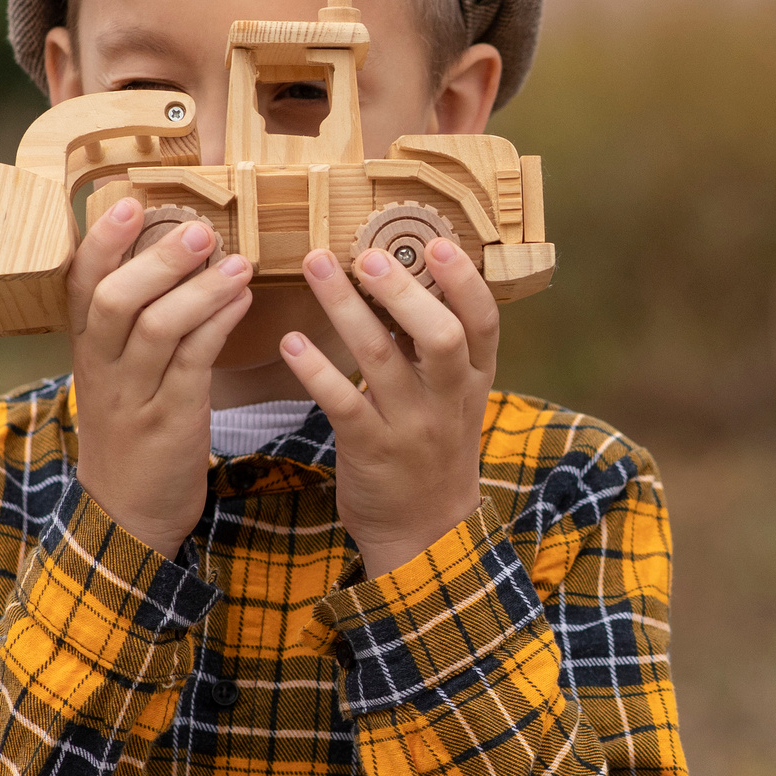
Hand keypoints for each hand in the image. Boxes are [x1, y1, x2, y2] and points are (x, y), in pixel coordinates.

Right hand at [68, 199, 257, 559]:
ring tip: (238, 261)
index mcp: (86, 350)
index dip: (100, 242)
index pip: (79, 285)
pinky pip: (194, 364)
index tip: (129, 202)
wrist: (127, 512)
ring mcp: (134, 396)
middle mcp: (103, 368)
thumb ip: (130, 323)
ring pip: (158, 330)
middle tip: (199, 229)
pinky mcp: (171, 421)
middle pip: (115, 301)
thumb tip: (164, 254)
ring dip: (201, 290)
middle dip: (157, 260)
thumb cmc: (131, 430)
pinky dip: (219, 326)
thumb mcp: (115, 374)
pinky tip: (243, 301)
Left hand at [279, 239, 497, 576]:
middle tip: (367, 253)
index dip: (465, 281)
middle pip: (441, 335)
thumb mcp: (454, 399)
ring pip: (381, 358)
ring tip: (317, 267)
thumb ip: (436, 346)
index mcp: (475, 380)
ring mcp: (411, 426)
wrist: (425, 533)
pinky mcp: (371, 449)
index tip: (437, 243)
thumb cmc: (432, 449)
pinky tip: (292, 341)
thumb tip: (405, 271)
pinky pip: (343, 403)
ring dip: (346, 308)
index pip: (484, 322)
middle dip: (404, 290)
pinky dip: (315, 369)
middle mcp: (448, 399)